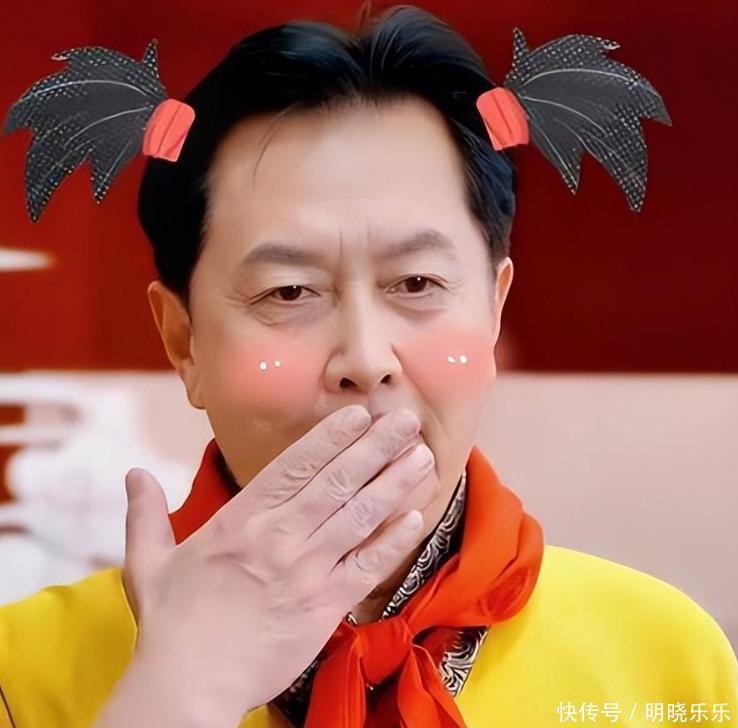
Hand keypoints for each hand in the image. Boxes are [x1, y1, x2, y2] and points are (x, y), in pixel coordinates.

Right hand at [118, 406, 433, 720]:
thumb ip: (145, 513)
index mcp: (242, 520)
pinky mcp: (325, 605)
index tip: (359, 413)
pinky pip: (367, 565)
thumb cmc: (170, 624)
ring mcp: (307, 569)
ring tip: (423, 456)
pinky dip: (393, 540)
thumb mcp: (148, 563)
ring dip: (394, 482)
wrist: (189, 685)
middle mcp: (281, 536)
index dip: (331, 437)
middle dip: (376, 447)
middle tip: (405, 419)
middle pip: (337, 481)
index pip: (295, 465)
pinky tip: (415, 516)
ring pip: (360, 515)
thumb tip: (132, 474)